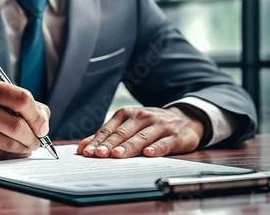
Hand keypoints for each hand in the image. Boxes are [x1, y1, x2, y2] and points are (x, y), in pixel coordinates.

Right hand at [0, 77, 49, 160]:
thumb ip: (21, 102)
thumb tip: (44, 120)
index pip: (22, 99)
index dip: (38, 116)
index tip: (43, 127)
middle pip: (18, 126)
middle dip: (34, 137)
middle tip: (38, 141)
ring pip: (10, 144)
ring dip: (25, 148)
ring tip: (27, 146)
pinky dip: (12, 155)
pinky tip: (13, 151)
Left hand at [76, 107, 204, 157]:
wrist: (185, 118)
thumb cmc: (151, 125)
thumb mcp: (130, 125)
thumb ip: (108, 136)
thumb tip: (83, 147)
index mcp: (129, 114)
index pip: (110, 129)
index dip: (98, 141)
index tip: (87, 152)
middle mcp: (143, 117)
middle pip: (123, 133)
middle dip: (109, 144)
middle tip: (98, 154)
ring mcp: (160, 126)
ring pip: (142, 137)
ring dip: (129, 146)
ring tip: (117, 155)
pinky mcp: (175, 136)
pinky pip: (165, 143)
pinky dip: (156, 148)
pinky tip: (148, 154)